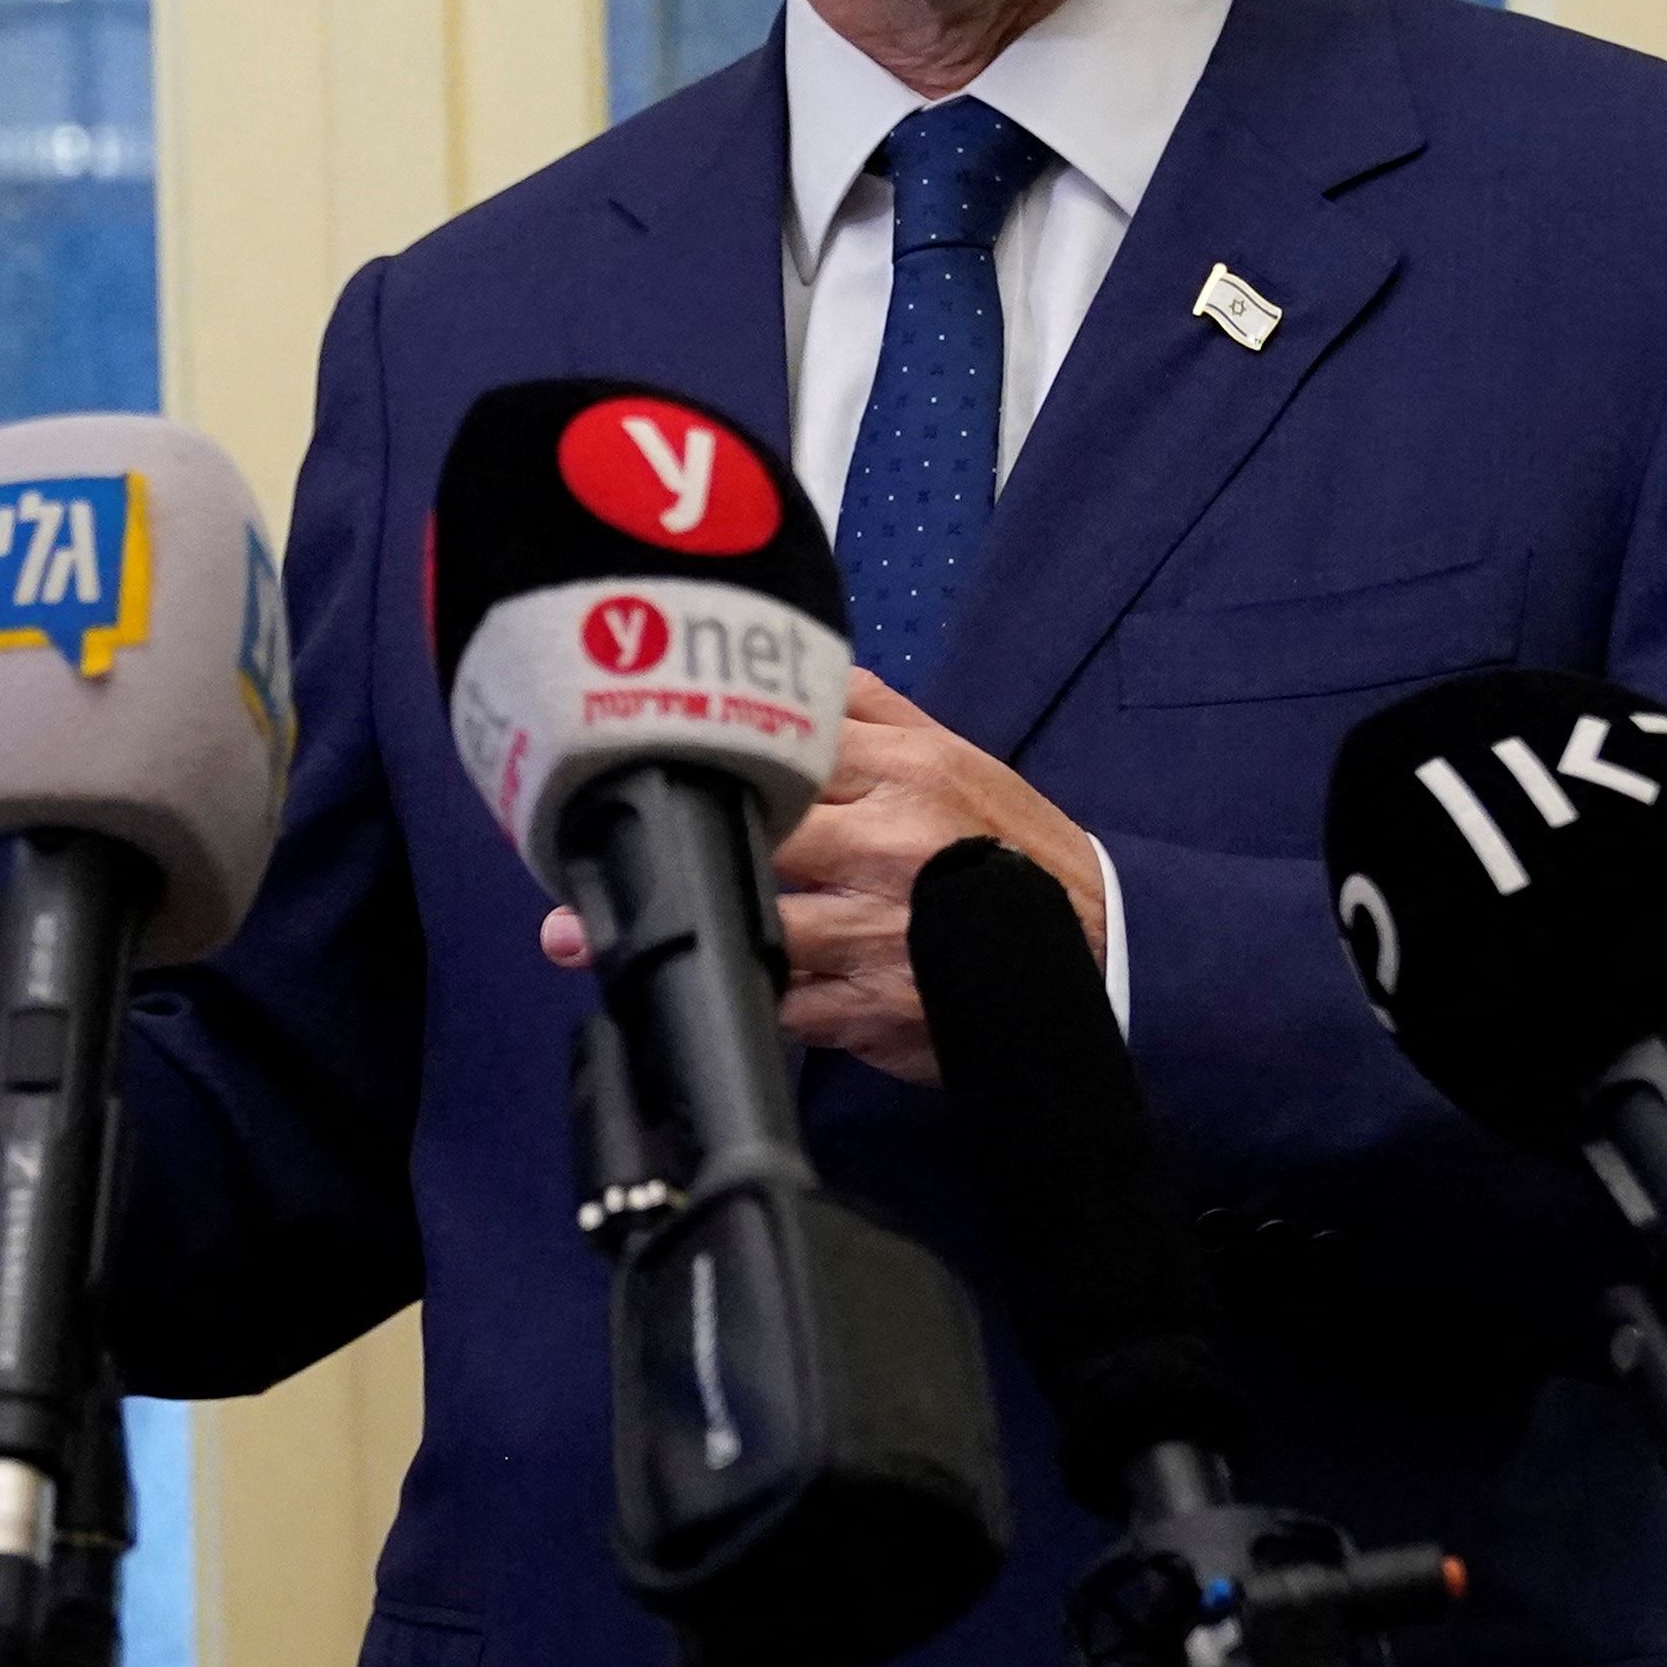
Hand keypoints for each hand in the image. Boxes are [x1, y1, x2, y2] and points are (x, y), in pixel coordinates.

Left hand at [533, 673, 1106, 1088]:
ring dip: (661, 930)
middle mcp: (887, 843)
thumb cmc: (1009, 854)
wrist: (1099, 955)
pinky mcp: (872, 1009)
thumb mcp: (954, 760)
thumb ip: (867, 711)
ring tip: (573, 935)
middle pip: (748, 829)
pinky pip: (778, 1002)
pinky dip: (724, 996)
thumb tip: (791, 658)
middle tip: (567, 851)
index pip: (778, 743)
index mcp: (902, 770)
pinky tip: (670, 990)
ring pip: (749, 921)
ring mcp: (877, 930)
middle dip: (659, 841)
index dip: (692, 753)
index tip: (614, 761)